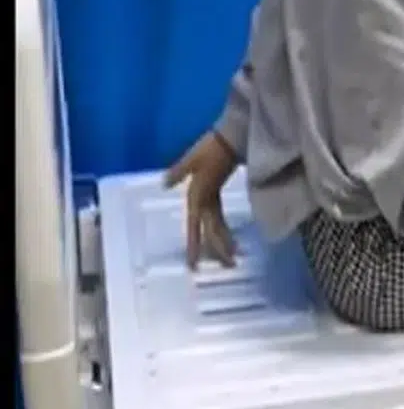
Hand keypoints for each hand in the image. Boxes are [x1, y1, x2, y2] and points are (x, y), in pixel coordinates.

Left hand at [164, 130, 239, 268]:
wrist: (231, 141)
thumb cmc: (210, 149)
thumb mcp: (191, 159)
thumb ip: (178, 172)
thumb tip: (164, 184)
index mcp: (198, 197)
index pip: (195, 226)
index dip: (194, 246)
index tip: (193, 264)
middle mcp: (207, 203)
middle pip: (213, 232)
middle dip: (219, 250)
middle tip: (228, 267)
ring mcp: (214, 200)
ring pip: (219, 227)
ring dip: (226, 243)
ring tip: (233, 258)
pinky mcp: (217, 195)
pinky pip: (221, 218)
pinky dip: (225, 231)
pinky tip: (228, 238)